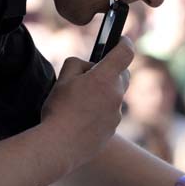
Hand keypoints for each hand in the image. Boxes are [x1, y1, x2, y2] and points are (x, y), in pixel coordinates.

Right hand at [41, 36, 133, 170]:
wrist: (58, 146)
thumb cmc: (59, 110)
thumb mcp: (63, 79)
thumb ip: (78, 64)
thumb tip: (89, 66)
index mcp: (105, 78)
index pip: (126, 52)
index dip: (125, 43)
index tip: (121, 39)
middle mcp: (116, 94)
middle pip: (122, 75)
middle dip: (112, 71)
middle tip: (92, 75)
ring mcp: (117, 114)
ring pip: (115, 95)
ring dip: (104, 93)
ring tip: (81, 101)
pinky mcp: (113, 128)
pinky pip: (110, 113)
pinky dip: (100, 111)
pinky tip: (82, 118)